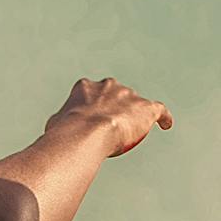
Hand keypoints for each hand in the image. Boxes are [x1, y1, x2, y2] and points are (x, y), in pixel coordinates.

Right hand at [47, 74, 173, 156]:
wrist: (86, 134)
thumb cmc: (66, 133)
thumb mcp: (55, 126)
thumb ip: (60, 123)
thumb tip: (56, 131)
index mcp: (86, 87)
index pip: (91, 93)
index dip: (93, 105)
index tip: (92, 118)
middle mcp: (109, 86)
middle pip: (116, 94)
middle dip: (116, 105)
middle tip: (113, 124)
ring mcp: (128, 95)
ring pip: (136, 103)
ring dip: (136, 114)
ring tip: (136, 129)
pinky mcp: (145, 108)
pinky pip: (159, 111)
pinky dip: (163, 117)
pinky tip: (166, 125)